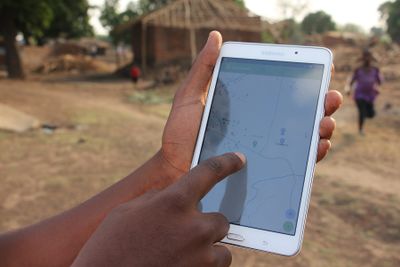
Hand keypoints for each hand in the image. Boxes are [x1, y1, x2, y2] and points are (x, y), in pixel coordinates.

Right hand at [72, 153, 245, 266]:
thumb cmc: (109, 246)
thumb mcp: (128, 211)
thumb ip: (158, 199)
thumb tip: (174, 195)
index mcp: (173, 202)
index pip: (209, 172)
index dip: (227, 163)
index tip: (239, 159)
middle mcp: (194, 227)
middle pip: (222, 220)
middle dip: (207, 225)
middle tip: (186, 233)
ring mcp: (200, 256)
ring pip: (222, 248)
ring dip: (208, 249)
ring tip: (182, 254)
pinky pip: (216, 266)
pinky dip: (204, 265)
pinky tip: (182, 264)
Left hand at [161, 31, 342, 177]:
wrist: (175, 170)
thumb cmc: (180, 134)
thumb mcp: (190, 97)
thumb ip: (204, 69)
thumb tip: (216, 37)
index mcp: (248, 106)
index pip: (280, 92)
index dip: (302, 82)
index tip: (318, 71)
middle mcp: (261, 126)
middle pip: (299, 113)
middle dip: (321, 103)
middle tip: (330, 98)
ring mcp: (265, 148)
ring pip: (303, 137)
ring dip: (322, 128)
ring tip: (325, 122)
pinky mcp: (265, 170)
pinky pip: (294, 163)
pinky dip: (312, 154)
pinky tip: (318, 146)